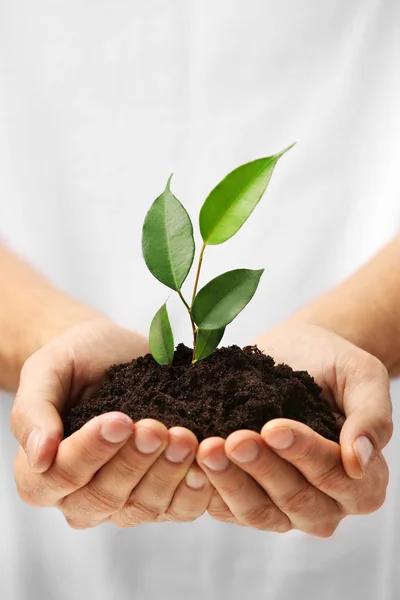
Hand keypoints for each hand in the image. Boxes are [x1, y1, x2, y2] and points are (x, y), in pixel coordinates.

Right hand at [12, 318, 211, 527]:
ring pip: (142, 507)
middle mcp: (78, 496)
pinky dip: (193, 490)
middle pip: (104, 497)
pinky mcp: (158, 495)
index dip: (91, 451)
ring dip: (167, 475)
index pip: (61, 476)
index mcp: (40, 473)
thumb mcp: (47, 371)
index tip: (120, 419)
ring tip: (184, 439)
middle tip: (158, 429)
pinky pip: (176, 508)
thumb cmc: (75, 360)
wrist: (112, 353)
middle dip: (134, 462)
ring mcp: (121, 500)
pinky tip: (205, 463)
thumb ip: (34, 411)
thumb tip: (38, 455)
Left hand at [197, 322, 391, 535]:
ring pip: (258, 512)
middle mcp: (326, 503)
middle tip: (235, 439)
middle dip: (263, 469)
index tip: (274, 427)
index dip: (305, 454)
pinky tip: (191, 462)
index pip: (335, 477)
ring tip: (207, 449)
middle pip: (296, 500)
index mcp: (361, 479)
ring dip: (231, 483)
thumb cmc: (333, 363)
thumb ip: (371, 416)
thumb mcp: (362, 376)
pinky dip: (208, 489)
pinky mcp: (247, 498)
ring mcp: (284, 507)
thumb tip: (359, 461)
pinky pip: (227, 508)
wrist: (297, 352)